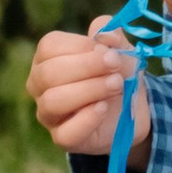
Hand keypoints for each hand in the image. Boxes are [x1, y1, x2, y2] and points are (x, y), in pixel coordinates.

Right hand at [27, 19, 151, 162]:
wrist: (132, 106)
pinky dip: (87, 119)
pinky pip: (64, 133)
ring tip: (116, 84)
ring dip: (89, 90)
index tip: (111, 50)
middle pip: (48, 73)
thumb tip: (105, 35)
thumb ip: (111, 34)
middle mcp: (40, 85)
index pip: (49, 47)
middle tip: (116, 65)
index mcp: (47, 57)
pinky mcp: (61, 138)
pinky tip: (104, 108)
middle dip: (87, 67)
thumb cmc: (117, 70)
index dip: (81, 46)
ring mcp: (47, 113)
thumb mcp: (119, 47)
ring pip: (52, 101)